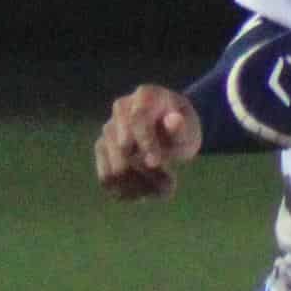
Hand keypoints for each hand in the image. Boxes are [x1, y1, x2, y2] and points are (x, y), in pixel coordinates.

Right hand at [94, 85, 203, 201]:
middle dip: (147, 172)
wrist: (169, 132)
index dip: (146, 143)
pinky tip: (145, 194)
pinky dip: (127, 193)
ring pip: (114, 169)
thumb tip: (173, 120)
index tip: (157, 163)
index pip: (138, 119)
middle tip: (170, 184)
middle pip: (122, 148)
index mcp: (146, 95)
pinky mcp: (102, 149)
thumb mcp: (189, 129)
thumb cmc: (181, 129)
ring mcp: (109, 129)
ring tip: (161, 191)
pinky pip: (107, 179)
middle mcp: (121, 109)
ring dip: (139, 187)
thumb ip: (181, 129)